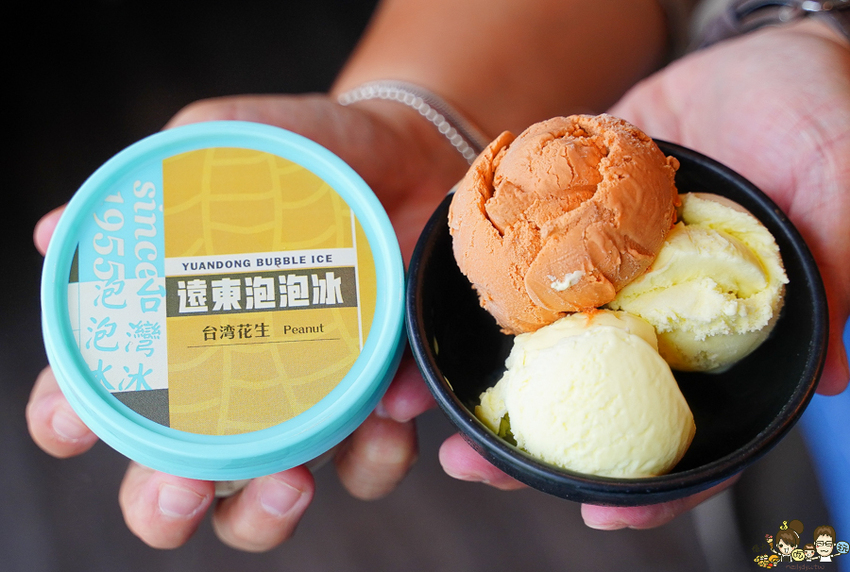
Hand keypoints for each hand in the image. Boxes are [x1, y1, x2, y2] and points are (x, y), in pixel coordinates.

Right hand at [27, 93, 468, 549]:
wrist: (411, 155)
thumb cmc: (309, 154)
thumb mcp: (230, 142)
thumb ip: (158, 177)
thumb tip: (52, 232)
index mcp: (182, 334)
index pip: (100, 395)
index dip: (68, 420)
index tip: (73, 420)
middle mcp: (235, 390)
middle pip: (175, 484)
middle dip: (163, 505)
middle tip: (183, 489)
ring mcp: (307, 409)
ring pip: (266, 502)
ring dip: (266, 511)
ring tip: (292, 479)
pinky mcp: (377, 409)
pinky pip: (372, 461)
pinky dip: (378, 452)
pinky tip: (394, 408)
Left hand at [439, 18, 849, 530]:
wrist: (747, 55)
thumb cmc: (812, 115)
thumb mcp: (840, 186)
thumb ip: (836, 273)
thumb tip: (837, 371)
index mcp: (717, 335)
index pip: (685, 431)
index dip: (653, 482)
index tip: (603, 512)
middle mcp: (655, 318)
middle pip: (598, 403)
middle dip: (541, 444)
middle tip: (480, 467)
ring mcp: (607, 277)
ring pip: (550, 350)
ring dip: (500, 386)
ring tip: (437, 415)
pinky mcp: (568, 231)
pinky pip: (522, 272)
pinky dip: (489, 300)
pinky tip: (446, 321)